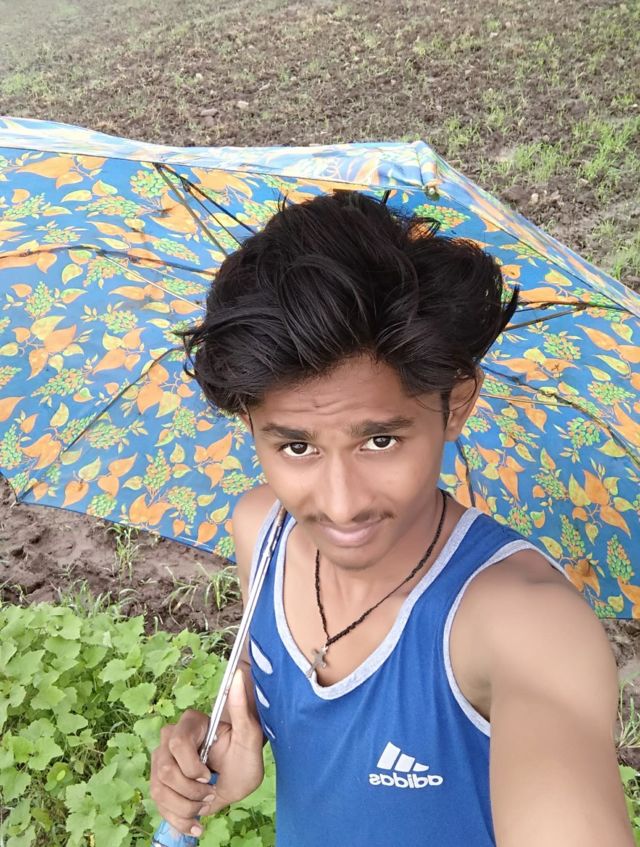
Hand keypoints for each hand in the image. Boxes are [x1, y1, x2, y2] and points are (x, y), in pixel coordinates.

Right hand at [149, 670, 264, 836]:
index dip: (191, 767)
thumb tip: (237, 675)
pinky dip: (178, 819)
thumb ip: (241, 707)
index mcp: (190, 724)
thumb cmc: (245, 755)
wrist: (238, 778)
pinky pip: (158, 805)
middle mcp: (170, 740)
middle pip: (164, 770)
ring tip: (205, 804)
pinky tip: (195, 822)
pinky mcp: (159, 782)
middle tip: (210, 792)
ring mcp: (161, 762)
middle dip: (190, 791)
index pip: (177, 744)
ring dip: (185, 807)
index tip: (208, 776)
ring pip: (159, 790)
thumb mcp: (249, 735)